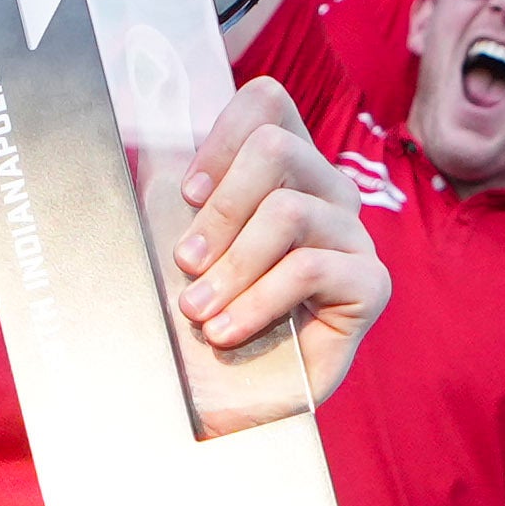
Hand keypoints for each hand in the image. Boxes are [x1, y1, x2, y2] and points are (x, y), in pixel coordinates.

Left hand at [165, 80, 383, 422]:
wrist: (215, 403)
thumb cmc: (192, 321)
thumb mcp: (170, 244)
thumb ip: (170, 191)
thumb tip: (135, 142)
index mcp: (279, 171)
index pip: (267, 102)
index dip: (220, 138)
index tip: (187, 196)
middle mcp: (323, 192)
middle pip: (277, 148)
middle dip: (220, 211)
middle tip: (187, 265)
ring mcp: (351, 237)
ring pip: (290, 210)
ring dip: (232, 267)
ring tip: (200, 312)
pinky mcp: (369, 285)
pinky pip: (314, 267)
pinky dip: (260, 301)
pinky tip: (229, 331)